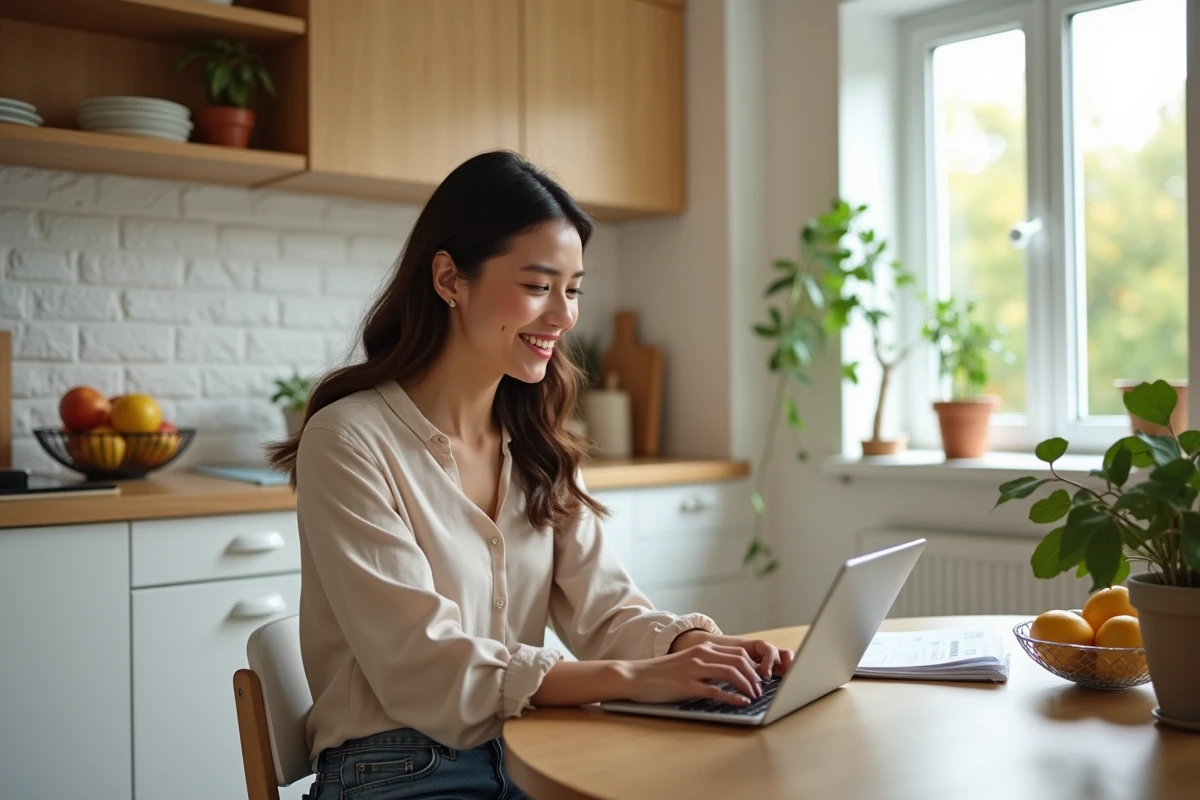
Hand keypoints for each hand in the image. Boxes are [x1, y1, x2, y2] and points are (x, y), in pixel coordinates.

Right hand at [617, 640, 764, 705]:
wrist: (635, 676)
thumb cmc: (660, 673)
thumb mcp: (686, 662)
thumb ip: (706, 664)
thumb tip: (727, 676)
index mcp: (702, 648)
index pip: (737, 653)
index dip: (753, 666)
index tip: (759, 678)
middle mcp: (700, 655)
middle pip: (739, 661)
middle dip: (754, 676)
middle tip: (760, 689)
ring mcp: (694, 670)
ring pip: (731, 673)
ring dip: (747, 685)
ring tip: (754, 696)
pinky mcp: (687, 686)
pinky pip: (715, 691)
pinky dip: (732, 697)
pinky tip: (740, 703)